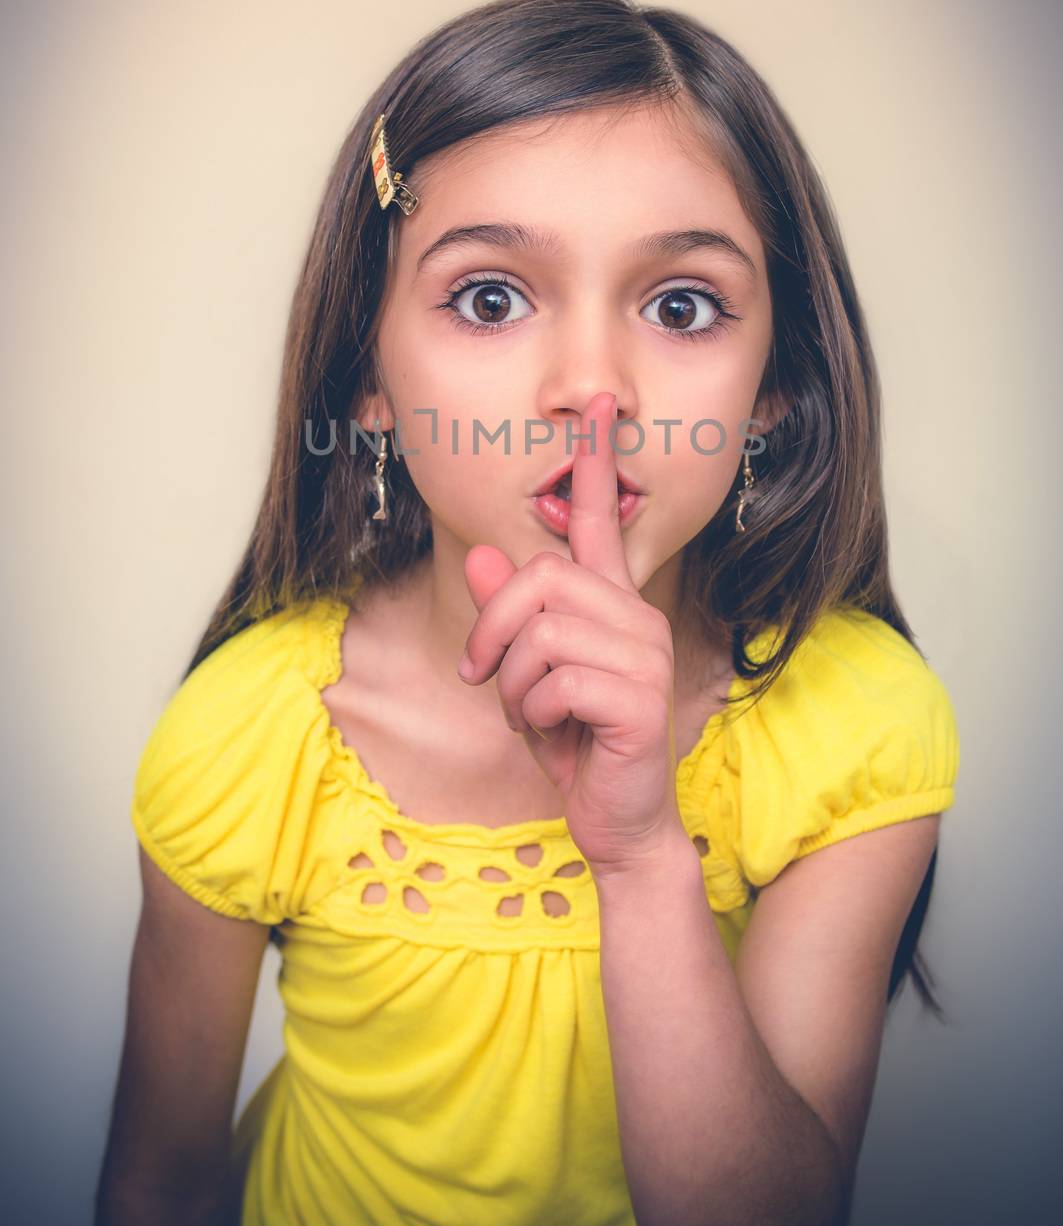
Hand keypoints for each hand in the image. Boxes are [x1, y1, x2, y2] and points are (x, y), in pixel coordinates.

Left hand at [457, 391, 686, 876]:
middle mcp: (635, 616)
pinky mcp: (639, 695)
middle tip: (481, 674)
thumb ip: (506, 616)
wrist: (616, 821)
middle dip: (492, 628)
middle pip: (540, 577)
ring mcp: (643, 653)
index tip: (598, 404)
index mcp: (610, 603)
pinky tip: (558, 734)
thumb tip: (485, 554)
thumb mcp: (523, 675)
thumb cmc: (573, 743)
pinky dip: (532, 713)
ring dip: (511, 681)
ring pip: (541, 629)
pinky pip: (555, 678)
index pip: (599, 520)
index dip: (594, 461)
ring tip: (528, 712)